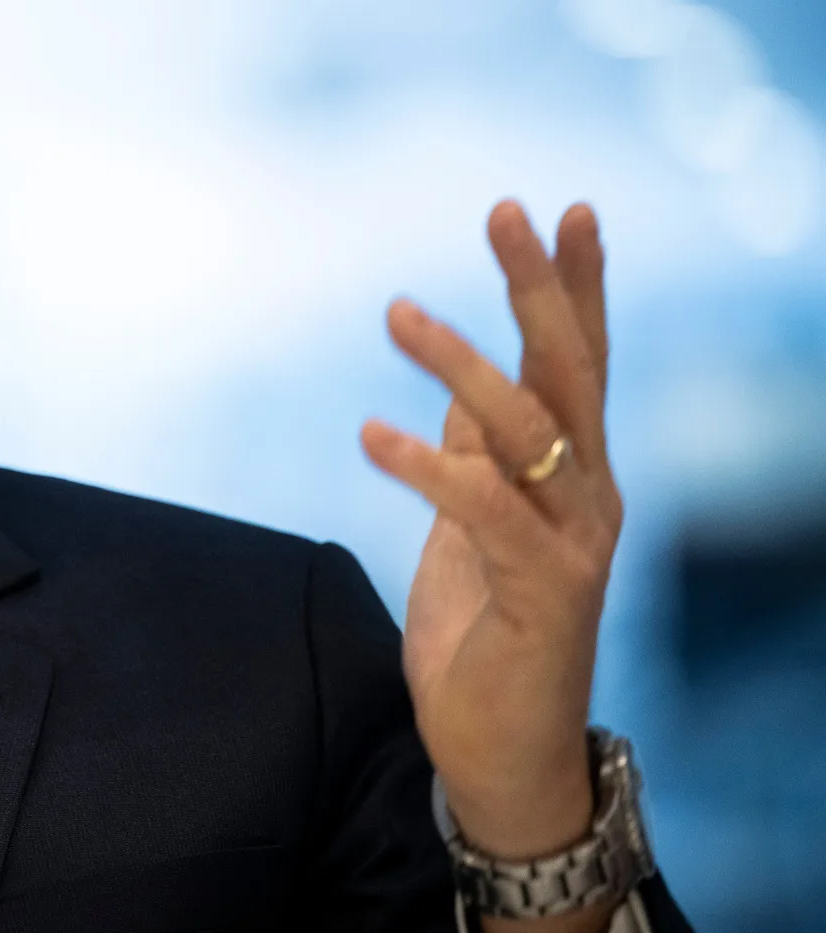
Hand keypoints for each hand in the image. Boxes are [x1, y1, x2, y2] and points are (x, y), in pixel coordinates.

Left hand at [360, 202, 622, 920]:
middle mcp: (588, 494)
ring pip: (525, 428)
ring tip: (396, 309)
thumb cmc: (488, 628)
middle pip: (569, 370)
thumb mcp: (476, 521)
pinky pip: (483, 511)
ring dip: (458, 363)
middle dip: (539, 286)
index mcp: (573, 472)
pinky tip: (371, 435)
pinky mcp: (542, 590)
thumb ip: (479, 451)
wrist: (506, 750)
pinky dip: (428, 468)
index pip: (579, 361)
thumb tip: (462, 378)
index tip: (566, 209)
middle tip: (506, 210)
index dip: (576, 285)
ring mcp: (573, 542)